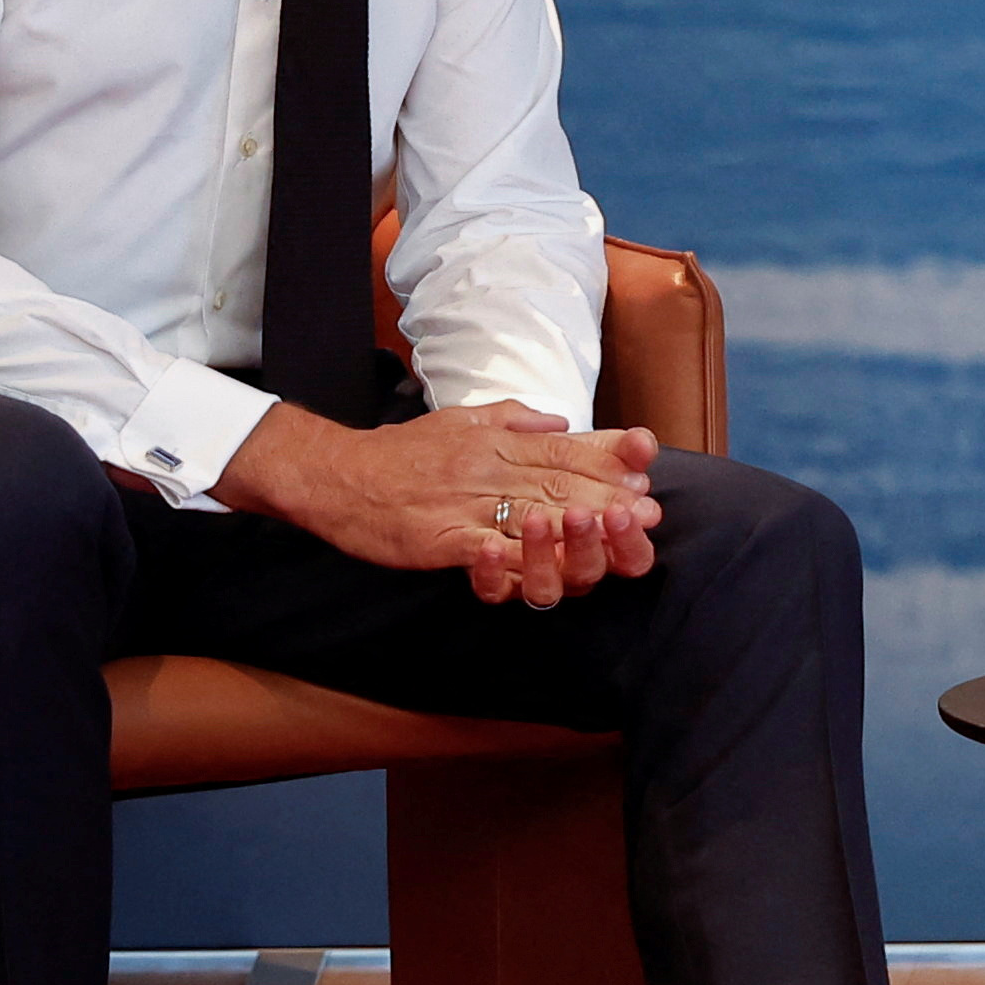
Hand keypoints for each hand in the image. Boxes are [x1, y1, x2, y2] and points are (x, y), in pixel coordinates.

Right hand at [215, 400, 663, 605]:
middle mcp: (484, 468)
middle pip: (555, 482)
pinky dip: (524, 558)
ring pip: (530, 515)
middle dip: (607, 496)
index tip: (642, 473)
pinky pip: (488, 552)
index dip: (604, 462)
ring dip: (579, 526)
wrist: (336, 476)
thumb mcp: (459, 419)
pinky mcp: (440, 539)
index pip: (560, 449)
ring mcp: (463, 505)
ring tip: (617, 533)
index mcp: (492, 440)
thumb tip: (560, 421)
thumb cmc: (400, 453)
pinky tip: (554, 566)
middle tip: (648, 509)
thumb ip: (512, 417)